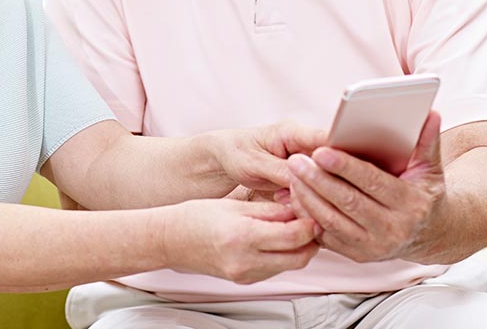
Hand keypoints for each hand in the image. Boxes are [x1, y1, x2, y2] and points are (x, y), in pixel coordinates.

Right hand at [162, 199, 318, 283]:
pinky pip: (275, 270)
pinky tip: (278, 240)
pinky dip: (283, 256)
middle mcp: (246, 261)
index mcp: (243, 236)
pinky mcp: (245, 281)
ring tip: (295, 227)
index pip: (294, 236)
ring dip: (298, 249)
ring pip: (289, 266)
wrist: (171, 240)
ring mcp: (246, 275)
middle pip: (299, 257)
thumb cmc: (197, 217)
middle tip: (311, 220)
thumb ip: (270, 211)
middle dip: (311, 240)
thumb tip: (299, 211)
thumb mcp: (236, 205)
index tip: (314, 210)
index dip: (310, 224)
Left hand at [209, 121, 334, 196]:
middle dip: (332, 183)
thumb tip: (306, 180)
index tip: (344, 174)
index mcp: (294, 132)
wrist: (226, 159)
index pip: (328, 139)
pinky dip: (313, 202)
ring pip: (329, 179)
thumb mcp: (254, 163)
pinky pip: (318, 190)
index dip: (340, 156)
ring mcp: (308, 162)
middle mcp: (306, 145)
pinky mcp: (307, 178)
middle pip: (334, 162)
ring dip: (321, 196)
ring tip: (302, 208)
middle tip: (321, 203)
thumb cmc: (237, 154)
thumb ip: (280, 171)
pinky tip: (302, 212)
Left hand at [284, 111, 447, 263]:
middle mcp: (392, 230)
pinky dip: (307, 215)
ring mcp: (373, 246)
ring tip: (292, 173)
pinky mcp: (356, 254)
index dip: (345, 167)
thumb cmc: (424, 193)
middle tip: (295, 160)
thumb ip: (427, 141)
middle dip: (318, 180)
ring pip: (332, 220)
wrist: (427, 234)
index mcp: (411, 204)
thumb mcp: (430, 168)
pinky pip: (325, 235)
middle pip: (347, 202)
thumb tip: (431, 113)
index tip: (321, 151)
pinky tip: (295, 194)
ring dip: (307, 196)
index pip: (373, 182)